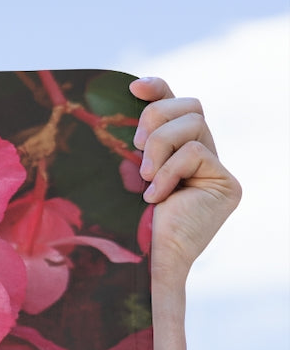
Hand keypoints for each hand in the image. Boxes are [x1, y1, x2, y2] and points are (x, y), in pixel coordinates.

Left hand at [130, 76, 241, 288]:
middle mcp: (202, 157)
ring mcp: (216, 170)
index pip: (176, 104)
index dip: (158, 89)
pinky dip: (169, 171)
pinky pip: (195, 152)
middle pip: (190, 105)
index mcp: (177, 151)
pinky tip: (156, 197)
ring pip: (194, 123)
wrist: (145, 262)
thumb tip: (123, 101)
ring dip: (159, 146)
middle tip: (133, 147)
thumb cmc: (127, 223)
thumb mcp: (124, 174)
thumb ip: (132, 144)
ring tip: (144, 178)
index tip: (133, 88)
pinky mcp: (226, 184)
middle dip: (155, 118)